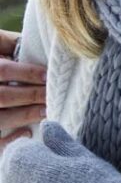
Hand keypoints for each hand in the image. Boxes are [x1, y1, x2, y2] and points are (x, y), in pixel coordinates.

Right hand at [0, 28, 46, 148]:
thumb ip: (11, 43)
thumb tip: (38, 47)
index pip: (3, 70)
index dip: (28, 73)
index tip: (49, 76)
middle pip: (3, 96)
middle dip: (31, 96)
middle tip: (54, 96)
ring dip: (25, 115)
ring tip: (47, 111)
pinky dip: (9, 139)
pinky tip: (27, 132)